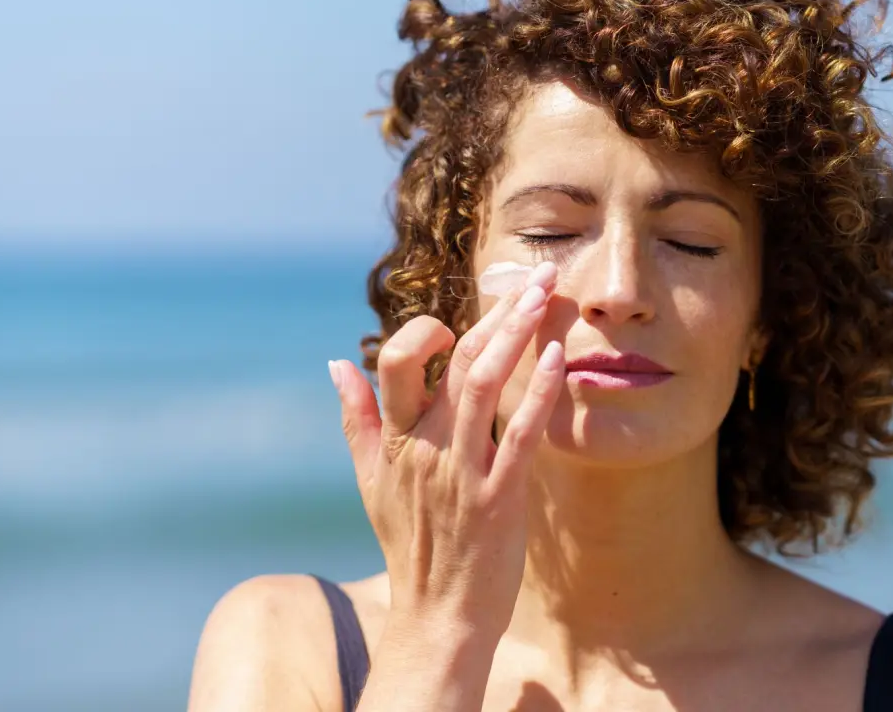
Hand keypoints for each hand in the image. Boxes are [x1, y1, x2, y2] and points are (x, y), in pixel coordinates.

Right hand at [328, 262, 562, 636]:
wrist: (437, 617)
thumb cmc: (410, 546)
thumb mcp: (370, 482)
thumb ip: (354, 419)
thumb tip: (335, 363)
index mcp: (396, 439)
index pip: (399, 359)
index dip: (429, 329)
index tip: (463, 319)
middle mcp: (425, 447)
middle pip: (456, 359)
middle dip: (498, 311)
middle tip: (537, 275)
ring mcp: (462, 472)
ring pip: (484, 384)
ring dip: (518, 334)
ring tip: (545, 295)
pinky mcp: (499, 498)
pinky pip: (520, 435)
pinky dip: (538, 393)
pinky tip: (556, 358)